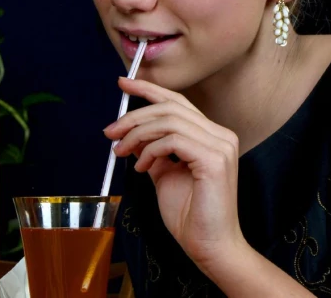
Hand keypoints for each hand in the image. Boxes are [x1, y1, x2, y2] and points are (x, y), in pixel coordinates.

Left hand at [104, 77, 244, 269]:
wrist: (210, 247)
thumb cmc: (191, 215)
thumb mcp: (164, 175)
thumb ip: (154, 152)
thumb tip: (133, 136)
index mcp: (211, 135)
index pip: (178, 102)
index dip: (149, 89)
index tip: (123, 83)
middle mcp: (220, 134)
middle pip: (170, 107)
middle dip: (134, 116)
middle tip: (110, 132)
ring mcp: (220, 145)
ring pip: (169, 120)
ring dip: (137, 134)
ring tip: (121, 153)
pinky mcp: (214, 159)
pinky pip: (173, 139)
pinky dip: (150, 150)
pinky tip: (142, 167)